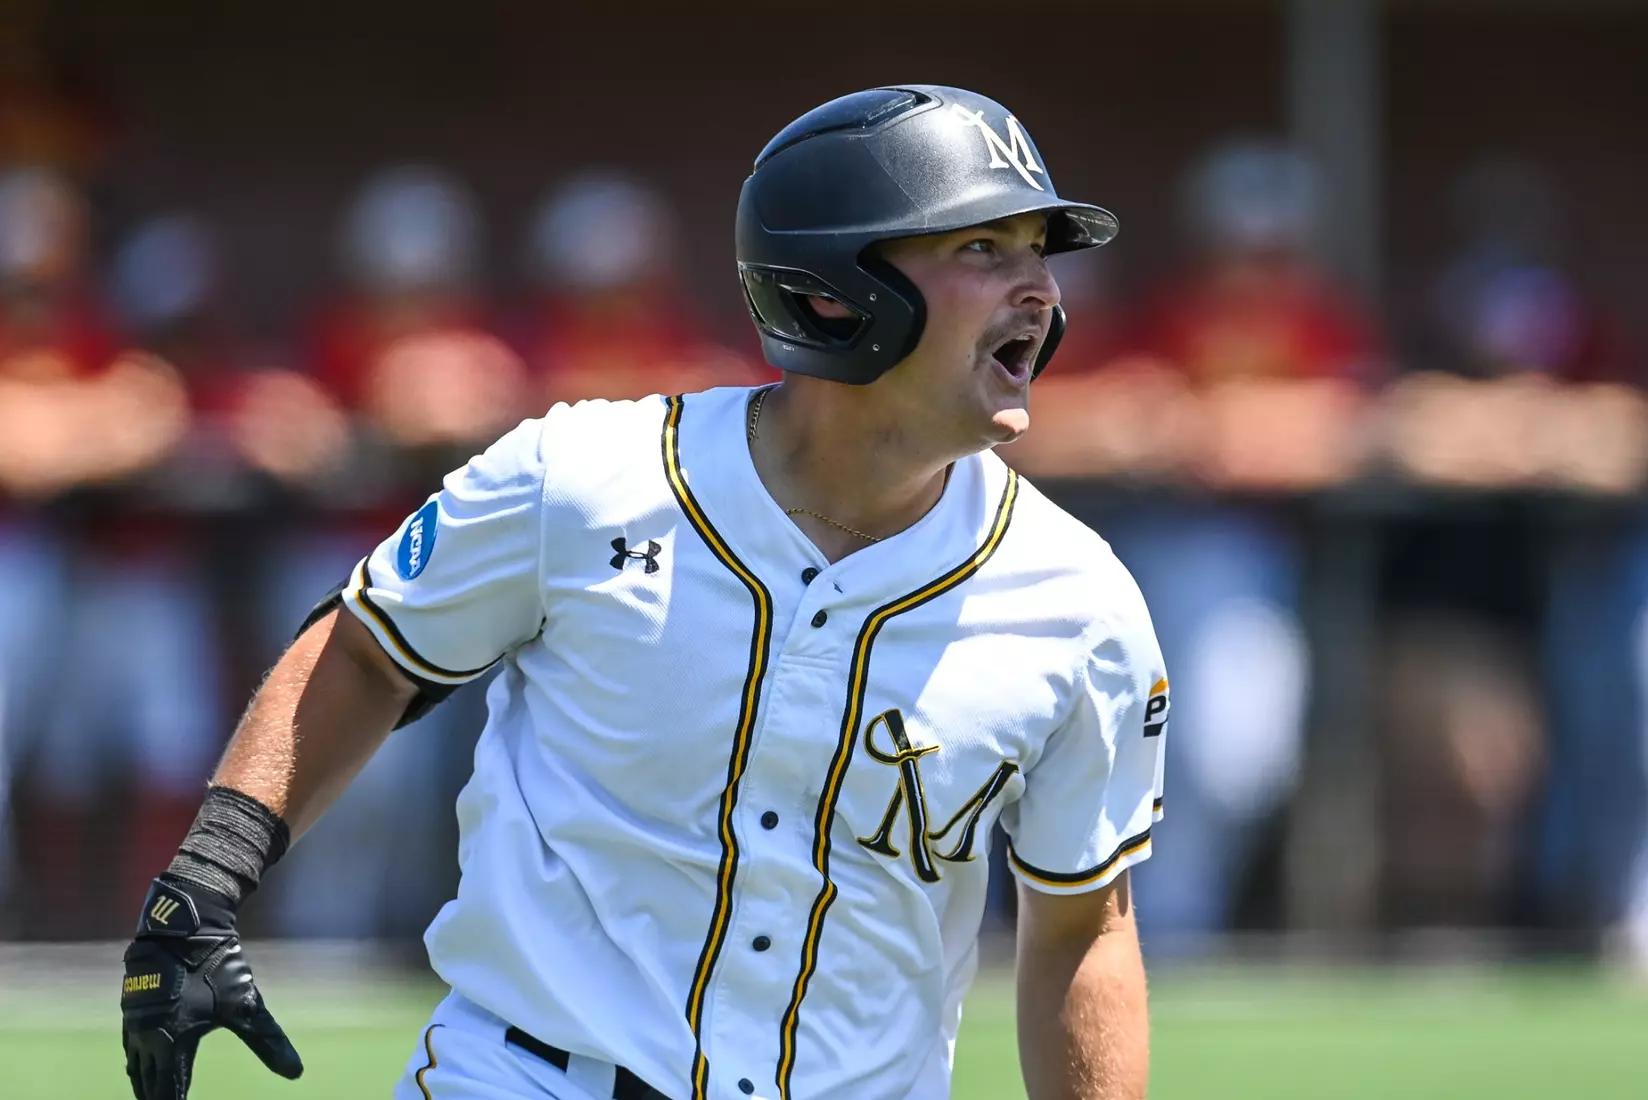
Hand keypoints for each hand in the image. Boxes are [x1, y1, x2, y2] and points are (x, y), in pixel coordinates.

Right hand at [120, 878, 303, 1098]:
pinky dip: (136, 1065)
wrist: (183, 930)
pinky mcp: (131, 1010)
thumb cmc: (217, 968)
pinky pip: (130, 1049)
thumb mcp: (246, 1006)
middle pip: (149, 1084)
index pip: (170, 1091)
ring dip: (145, 1086)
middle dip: (158, 1099)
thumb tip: (297, 1073)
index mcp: (174, 1045)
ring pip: (136, 1068)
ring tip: (152, 1098)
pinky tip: (140, 1067)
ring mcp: (135, 1025)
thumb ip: (269, 1042)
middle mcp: (148, 1040)